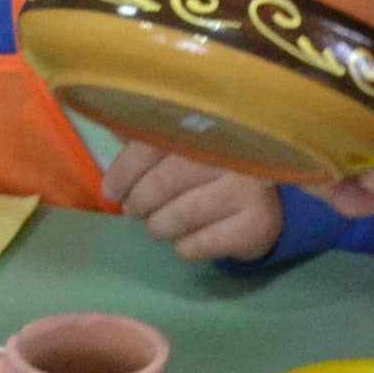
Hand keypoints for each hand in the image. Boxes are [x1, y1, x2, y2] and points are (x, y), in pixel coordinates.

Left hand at [101, 142, 282, 263]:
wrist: (262, 202)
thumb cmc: (210, 169)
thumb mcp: (181, 146)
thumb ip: (149, 136)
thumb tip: (115, 129)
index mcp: (208, 125)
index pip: (153, 144)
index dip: (125, 170)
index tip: (111, 190)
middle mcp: (233, 151)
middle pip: (165, 181)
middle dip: (139, 202)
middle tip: (133, 209)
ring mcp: (249, 187)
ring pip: (182, 215)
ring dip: (159, 226)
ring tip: (157, 224)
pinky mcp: (257, 222)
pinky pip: (203, 242)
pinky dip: (185, 246)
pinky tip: (186, 239)